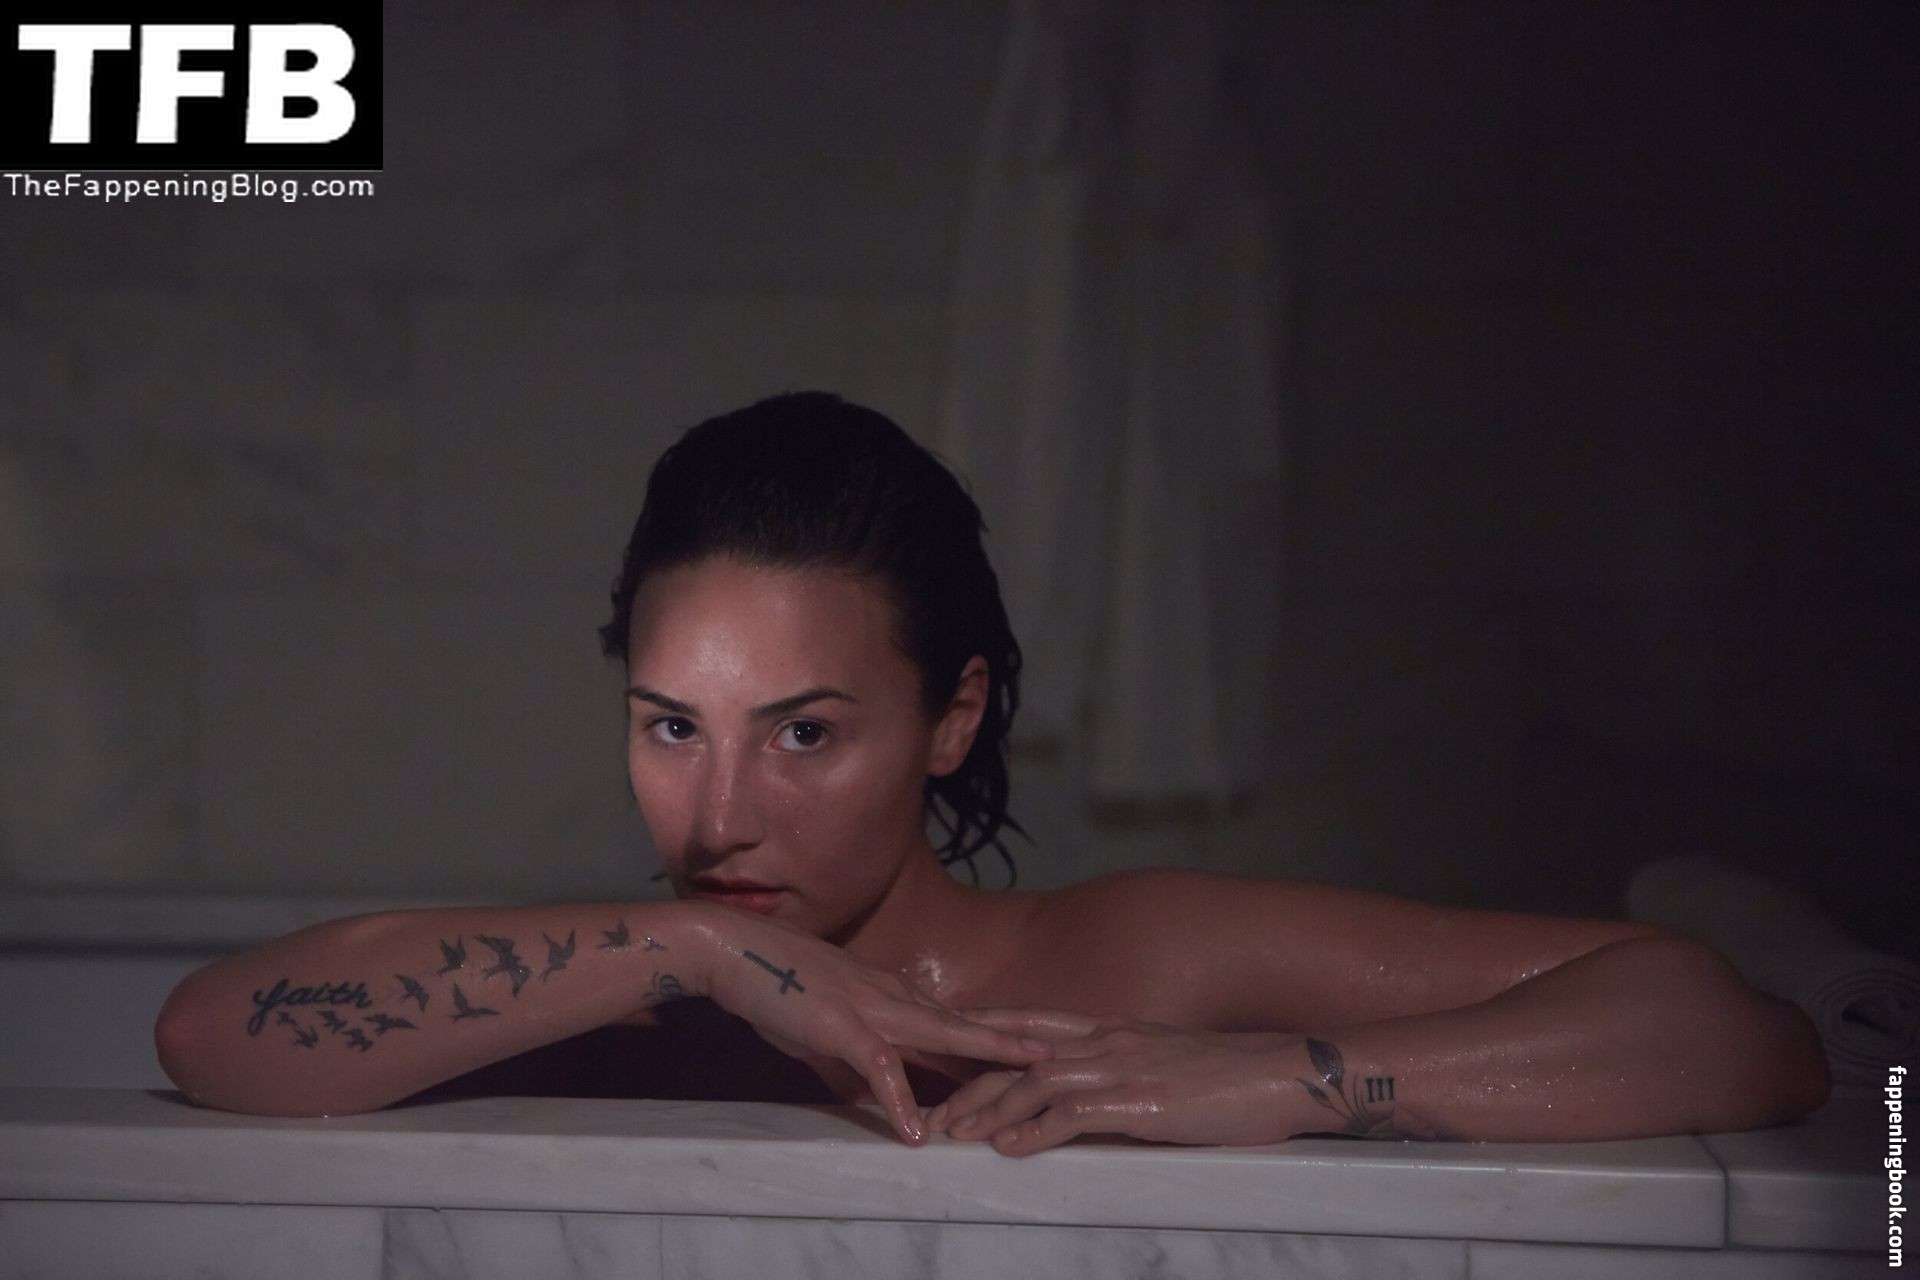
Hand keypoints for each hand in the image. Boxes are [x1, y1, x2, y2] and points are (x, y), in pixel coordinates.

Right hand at [688, 906, 1055, 1145]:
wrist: (737, 952)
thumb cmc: (779, 991)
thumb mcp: (824, 1038)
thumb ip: (851, 1069)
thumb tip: (873, 1100)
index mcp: (895, 1001)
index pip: (960, 1024)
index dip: (1002, 1040)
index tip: (1044, 1053)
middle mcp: (896, 999)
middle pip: (970, 1023)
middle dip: (1020, 1040)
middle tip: (1068, 1053)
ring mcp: (873, 1008)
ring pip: (944, 1034)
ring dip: (988, 1056)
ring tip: (1031, 1075)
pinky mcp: (842, 1025)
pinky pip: (879, 1067)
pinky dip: (900, 1101)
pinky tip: (918, 1131)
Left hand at [925, 1009, 1300, 1155]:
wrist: (1282, 1071)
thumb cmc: (1231, 1073)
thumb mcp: (1166, 1059)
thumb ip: (1125, 1067)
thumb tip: (1094, 1091)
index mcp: (1114, 1029)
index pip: (1035, 1024)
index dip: (988, 1032)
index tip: (947, 1042)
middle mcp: (1110, 1040)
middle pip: (1022, 1056)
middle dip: (975, 1083)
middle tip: (939, 1113)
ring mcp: (1123, 1068)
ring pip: (1037, 1082)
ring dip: (992, 1109)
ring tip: (958, 1135)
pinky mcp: (1141, 1101)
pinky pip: (1074, 1114)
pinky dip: (1035, 1132)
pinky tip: (1010, 1149)